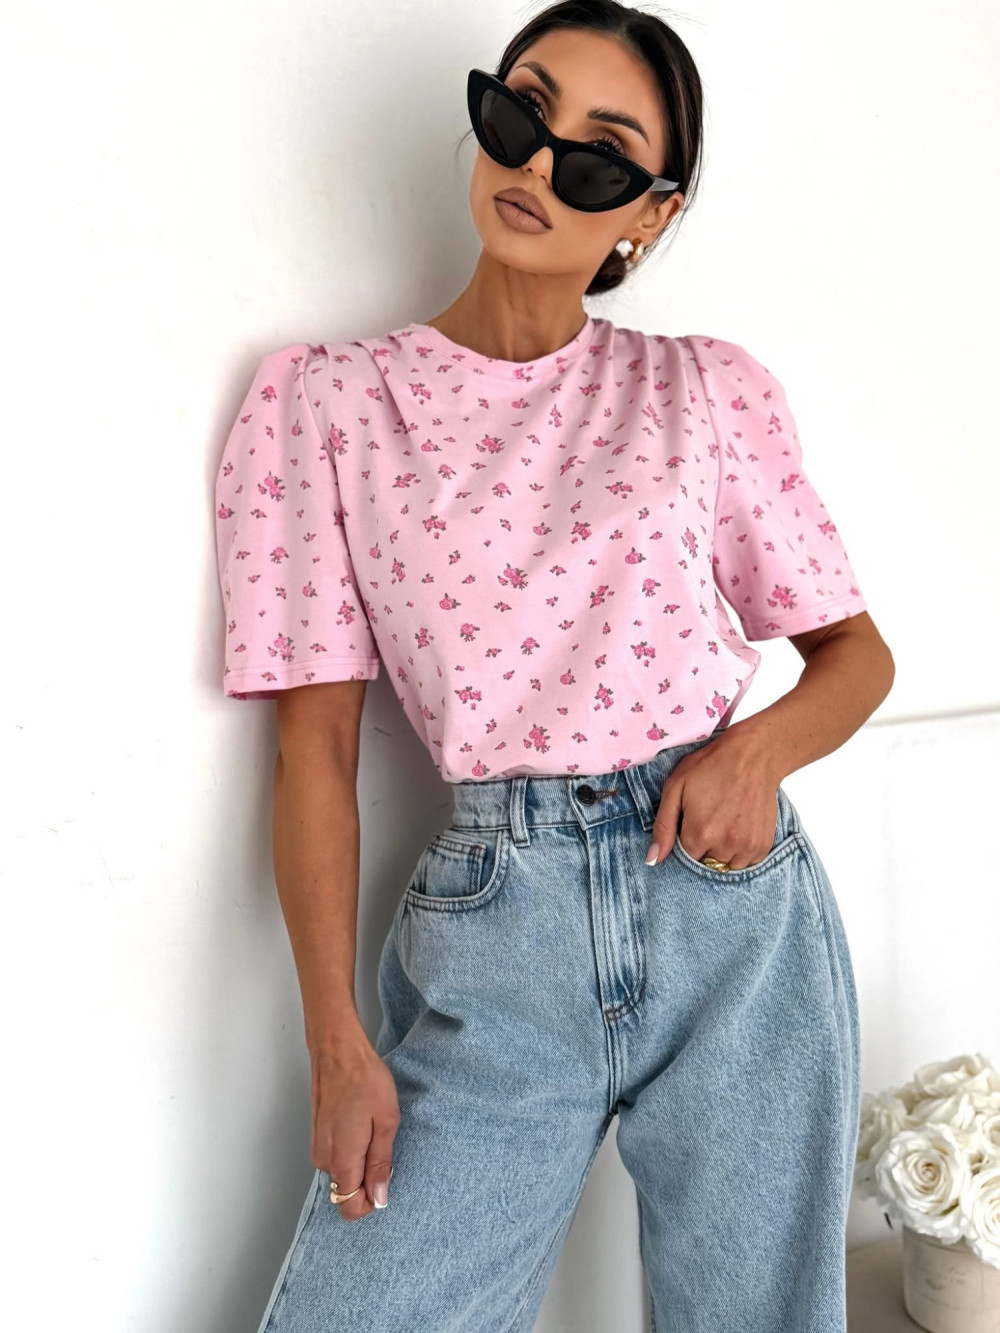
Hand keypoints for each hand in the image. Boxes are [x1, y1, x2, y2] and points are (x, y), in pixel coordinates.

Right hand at [309, 1028, 399, 1221]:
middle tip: (382, 1144)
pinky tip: (361, 1123)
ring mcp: (318, 1147)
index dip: (371, 1200)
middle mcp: (324, 1160)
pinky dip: (351, 1150)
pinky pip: (336, 1157)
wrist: (338, 1051)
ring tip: (372, 1129)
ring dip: (360, 1162)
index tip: (385, 1174)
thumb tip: (379, 1198)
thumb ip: (380, 1164)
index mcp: (342, 1160)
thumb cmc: (365, 1081)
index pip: (350, 1208)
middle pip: (346, 1192)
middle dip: (367, 1179)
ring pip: (342, 1173)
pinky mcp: (318, 1135)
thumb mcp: (386, 1122)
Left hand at [645, 731, 779, 870]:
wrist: (754, 755)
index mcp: (700, 833)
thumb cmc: (711, 766)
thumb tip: (652, 860)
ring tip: (724, 824)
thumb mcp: (676, 787)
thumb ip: (663, 826)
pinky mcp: (763, 845)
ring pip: (726, 866)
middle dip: (703, 846)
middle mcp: (725, 845)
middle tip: (709, 818)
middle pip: (705, 863)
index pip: (684, 857)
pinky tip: (738, 828)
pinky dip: (740, 851)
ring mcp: (747, 846)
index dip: (685, 839)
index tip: (691, 822)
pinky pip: (746, 863)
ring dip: (722, 852)